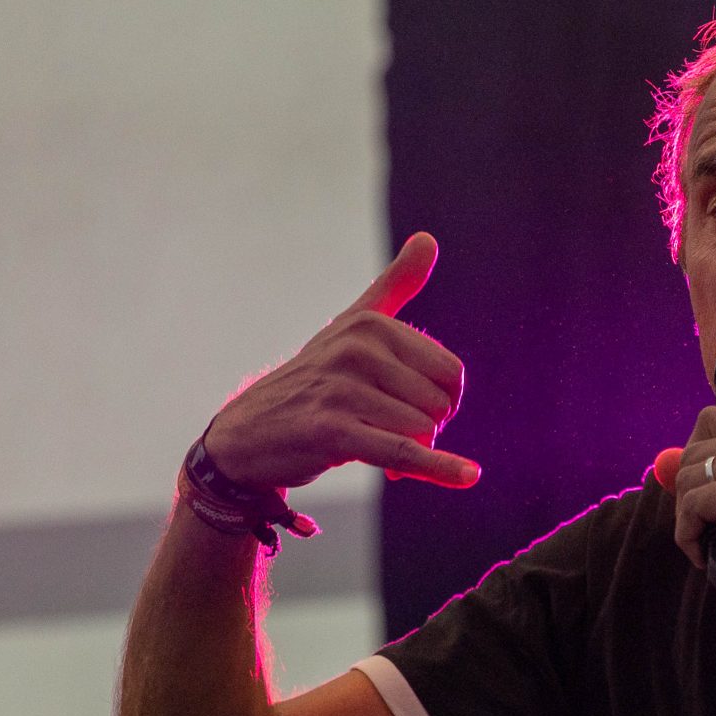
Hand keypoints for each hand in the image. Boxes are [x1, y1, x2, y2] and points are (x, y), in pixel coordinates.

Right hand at [202, 232, 473, 489]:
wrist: (248, 434)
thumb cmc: (312, 380)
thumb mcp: (352, 325)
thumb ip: (394, 285)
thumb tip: (429, 239)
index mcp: (370, 324)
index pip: (449, 372)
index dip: (443, 401)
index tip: (413, 409)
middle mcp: (357, 349)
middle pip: (440, 404)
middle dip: (427, 428)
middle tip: (390, 432)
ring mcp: (343, 388)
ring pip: (422, 430)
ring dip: (411, 453)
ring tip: (376, 448)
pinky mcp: (333, 430)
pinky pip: (403, 452)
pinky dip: (438, 468)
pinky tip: (468, 476)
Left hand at [670, 407, 715, 639]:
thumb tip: (664, 461)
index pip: (712, 421)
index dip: (696, 461)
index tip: (708, 500)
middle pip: (694, 449)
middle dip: (690, 495)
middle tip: (713, 532)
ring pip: (688, 476)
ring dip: (690, 519)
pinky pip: (692, 504)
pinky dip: (690, 536)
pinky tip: (713, 557)